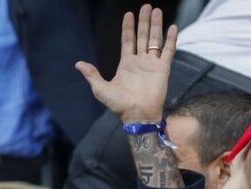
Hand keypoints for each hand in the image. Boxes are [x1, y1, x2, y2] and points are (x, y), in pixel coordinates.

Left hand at [75, 5, 177, 123]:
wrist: (137, 116)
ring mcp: (152, 64)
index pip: (127, 41)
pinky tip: (172, 27)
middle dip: (144, 22)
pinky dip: (170, 39)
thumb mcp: (101, 89)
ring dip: (156, 26)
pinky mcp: (163, 69)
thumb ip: (92, 75)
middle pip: (142, 36)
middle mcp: (140, 61)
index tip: (128, 14)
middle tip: (147, 7)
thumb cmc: (119, 105)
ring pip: (155, 40)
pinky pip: (168, 51)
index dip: (128, 28)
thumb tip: (78, 64)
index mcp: (126, 64)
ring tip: (157, 11)